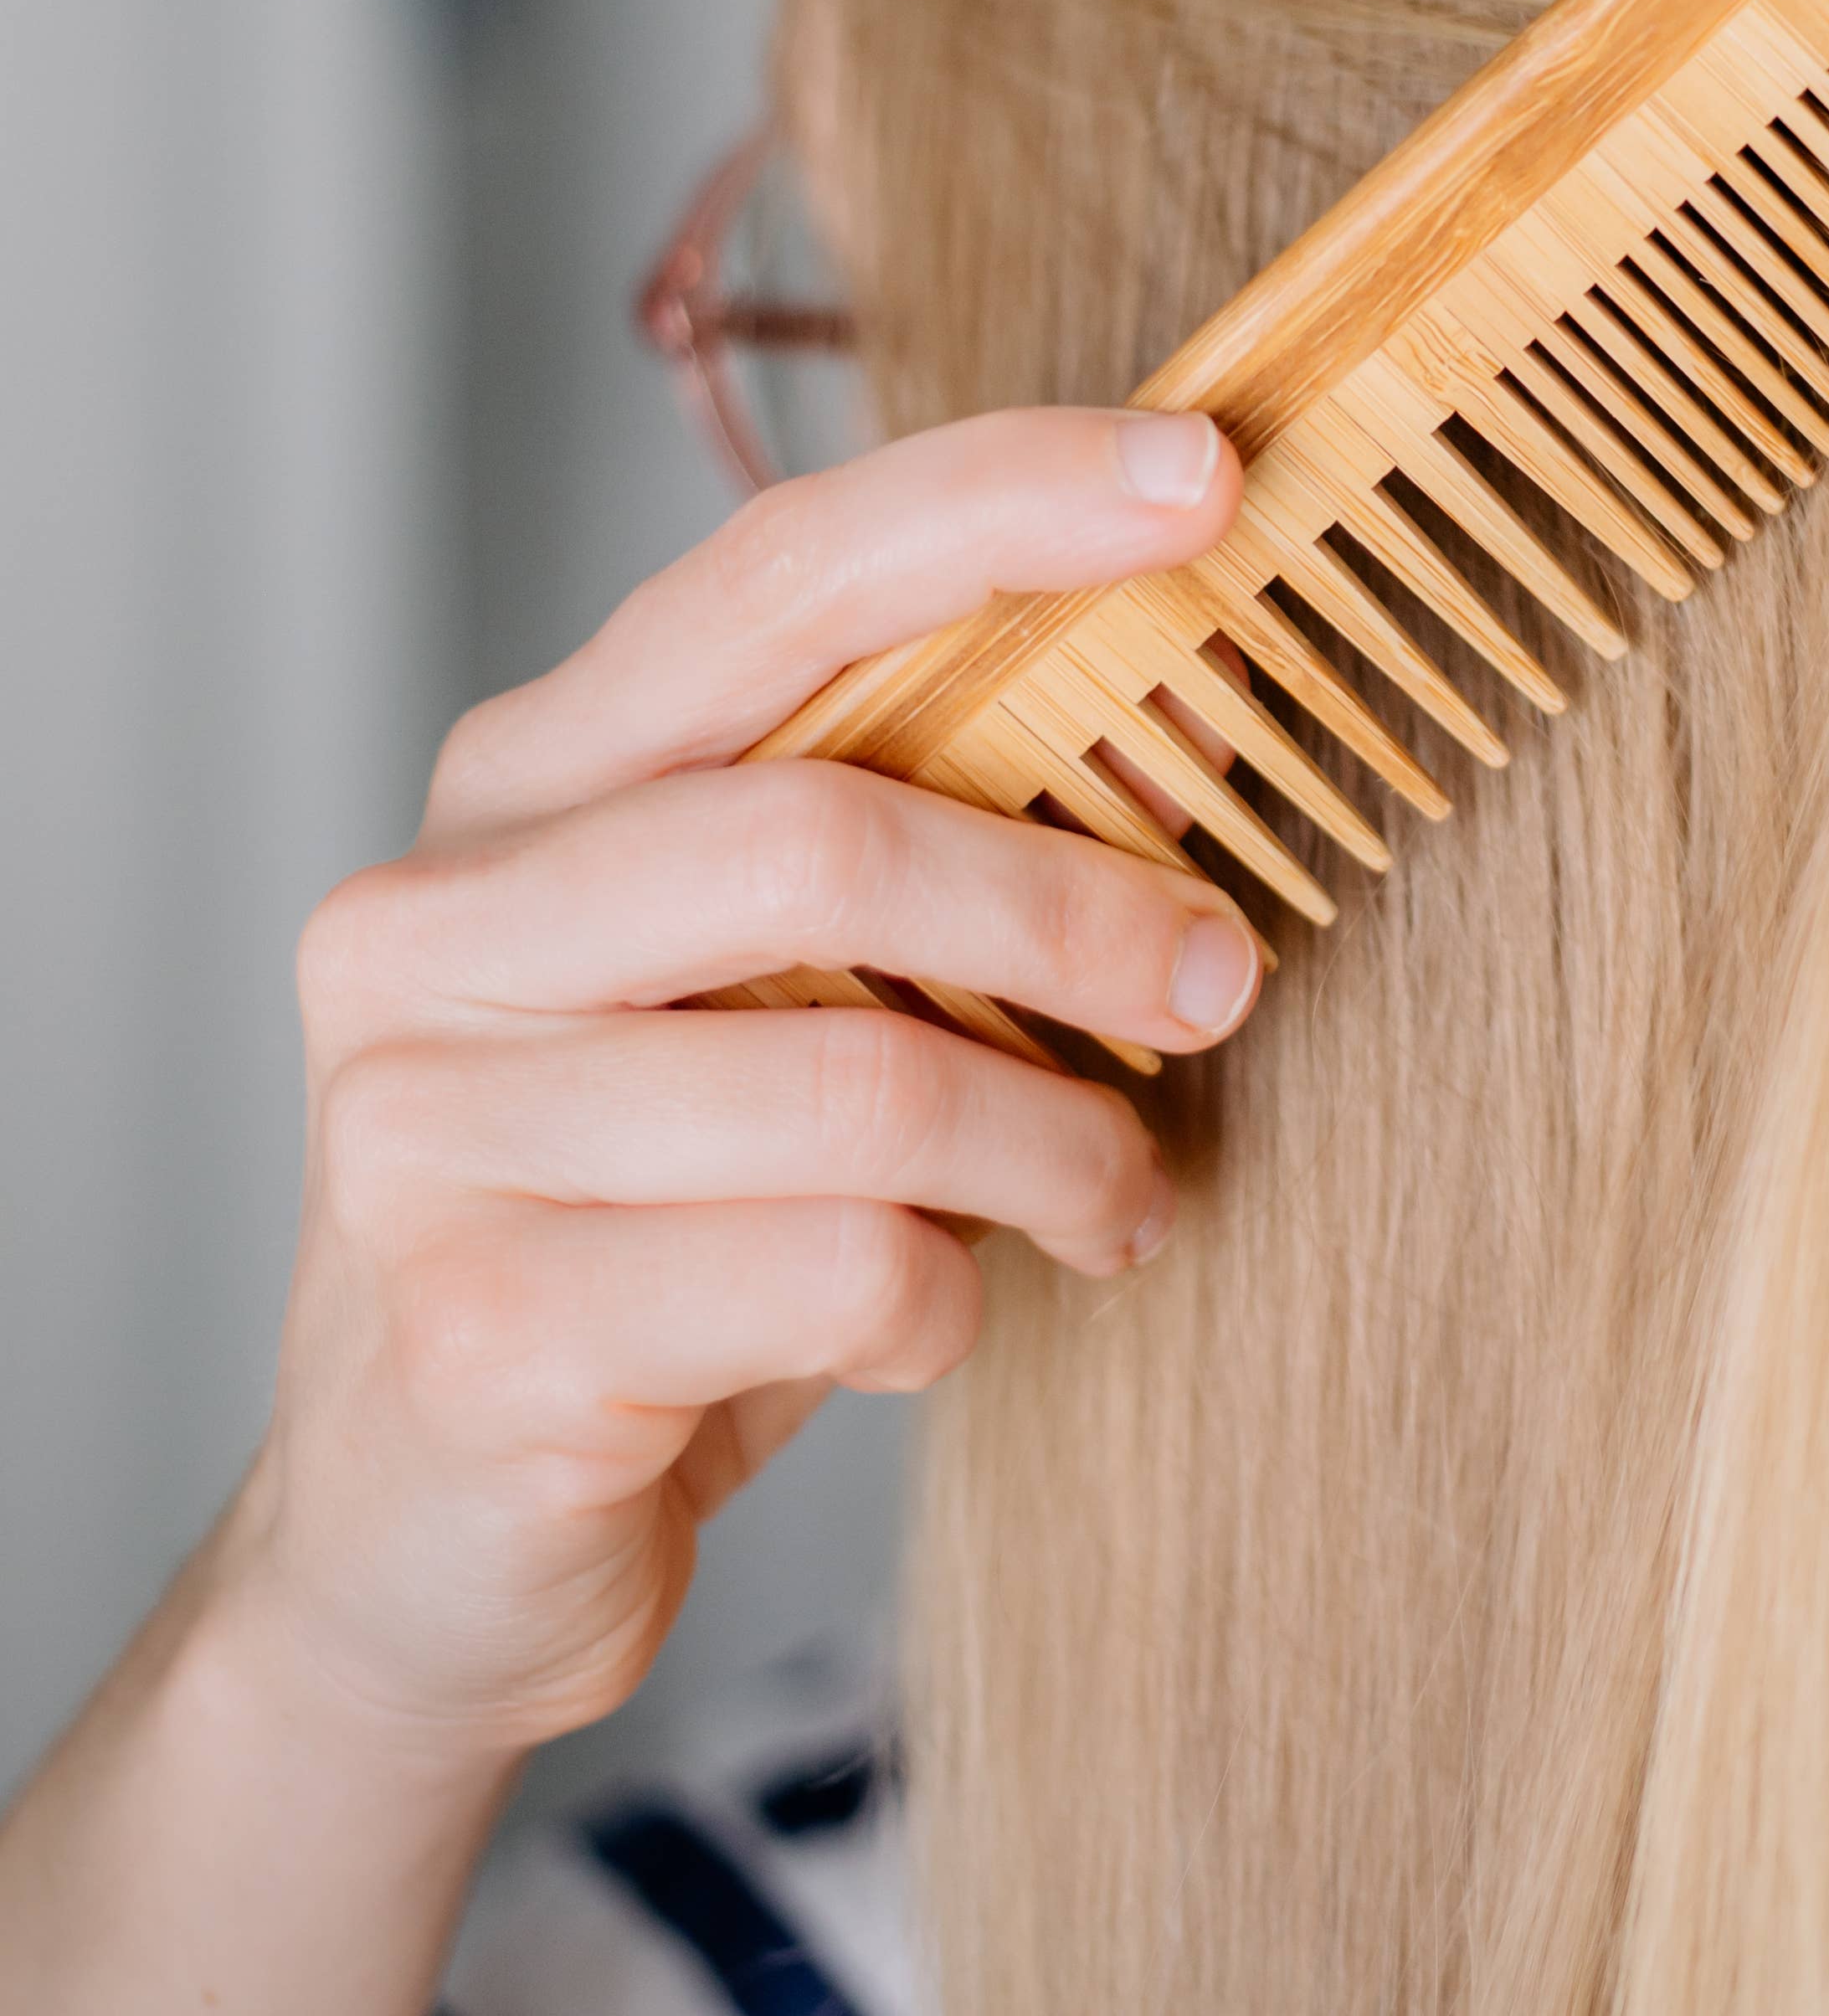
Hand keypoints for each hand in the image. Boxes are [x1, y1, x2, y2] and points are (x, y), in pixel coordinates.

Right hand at [226, 403, 1256, 1760]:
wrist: (431, 1541)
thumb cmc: (663, 1220)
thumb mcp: (798, 1000)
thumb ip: (951, 851)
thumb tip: (1191, 727)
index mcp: (532, 786)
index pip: (776, 574)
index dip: (1001, 502)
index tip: (1205, 474)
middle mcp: (437, 923)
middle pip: (823, 834)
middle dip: (1072, 907)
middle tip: (1218, 977)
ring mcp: (424, 1131)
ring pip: (858, 1082)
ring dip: (1056, 1145)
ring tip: (1119, 1195)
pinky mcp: (478, 1331)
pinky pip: (831, 1271)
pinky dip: (952, 1298)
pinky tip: (942, 1315)